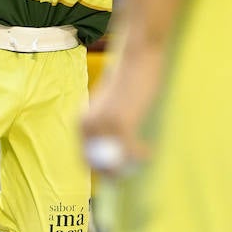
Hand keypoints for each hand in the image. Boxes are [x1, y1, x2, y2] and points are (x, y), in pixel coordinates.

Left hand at [81, 43, 165, 175]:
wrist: (137, 57)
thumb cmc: (129, 79)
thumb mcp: (112, 104)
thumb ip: (107, 125)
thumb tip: (113, 151)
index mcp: (83, 121)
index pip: (85, 158)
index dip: (102, 169)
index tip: (120, 174)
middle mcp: (88, 125)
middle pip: (98, 164)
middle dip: (116, 172)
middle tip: (135, 170)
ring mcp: (103, 125)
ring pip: (114, 161)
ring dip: (131, 164)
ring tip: (145, 155)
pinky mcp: (120, 123)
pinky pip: (130, 151)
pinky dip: (140, 154)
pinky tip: (149, 150)